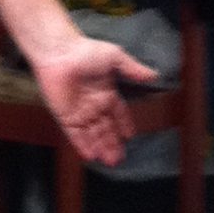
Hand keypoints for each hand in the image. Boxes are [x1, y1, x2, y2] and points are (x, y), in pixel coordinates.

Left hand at [29, 35, 166, 167]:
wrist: (59, 52)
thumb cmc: (85, 50)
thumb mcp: (115, 58)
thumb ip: (134, 69)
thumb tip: (154, 75)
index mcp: (106, 92)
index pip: (118, 114)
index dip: (124, 125)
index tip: (129, 136)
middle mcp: (94, 104)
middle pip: (106, 129)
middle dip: (113, 144)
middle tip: (119, 159)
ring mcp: (79, 111)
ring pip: (93, 135)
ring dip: (101, 148)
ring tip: (110, 162)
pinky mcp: (66, 116)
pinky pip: (75, 135)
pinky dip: (83, 145)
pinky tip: (91, 156)